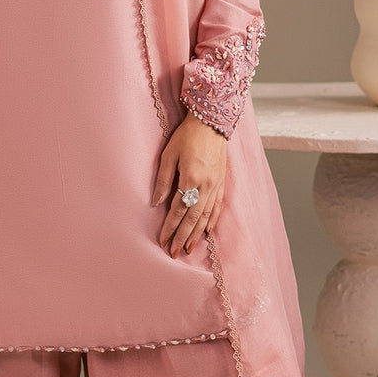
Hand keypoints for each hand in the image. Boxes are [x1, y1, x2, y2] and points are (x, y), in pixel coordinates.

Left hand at [152, 111, 226, 255]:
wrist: (211, 122)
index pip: (178, 210)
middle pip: (193, 218)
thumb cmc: (186, 136)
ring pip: (206, 216)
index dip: (170, 227)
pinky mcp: (221, 183)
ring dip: (197, 234)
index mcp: (191, 179)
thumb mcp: (169, 155)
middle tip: (175, 253)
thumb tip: (156, 203)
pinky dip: (212, 221)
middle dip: (183, 237)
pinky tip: (206, 232)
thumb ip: (163, 180)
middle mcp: (206, 186)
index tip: (163, 240)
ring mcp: (216, 185)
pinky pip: (217, 207)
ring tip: (189, 248)